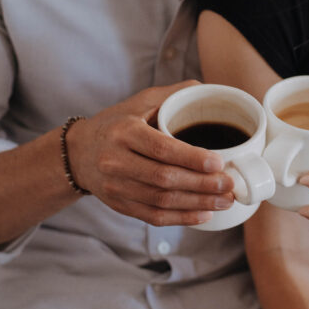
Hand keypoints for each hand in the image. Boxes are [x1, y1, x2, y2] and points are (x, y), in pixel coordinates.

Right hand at [66, 82, 233, 225]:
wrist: (79, 152)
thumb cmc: (117, 123)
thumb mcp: (140, 101)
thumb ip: (173, 94)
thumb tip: (209, 89)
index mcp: (125, 132)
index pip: (161, 148)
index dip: (192, 158)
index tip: (219, 163)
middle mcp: (116, 161)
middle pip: (163, 179)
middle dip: (202, 185)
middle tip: (230, 185)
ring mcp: (115, 187)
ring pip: (161, 201)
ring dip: (197, 204)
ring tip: (225, 201)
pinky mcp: (119, 205)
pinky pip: (153, 217)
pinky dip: (181, 218)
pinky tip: (204, 214)